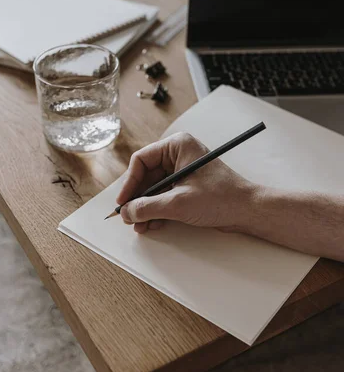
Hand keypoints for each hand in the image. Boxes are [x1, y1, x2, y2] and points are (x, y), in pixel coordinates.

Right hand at [116, 132, 256, 233]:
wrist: (248, 211)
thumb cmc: (222, 197)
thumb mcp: (178, 203)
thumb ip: (148, 207)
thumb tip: (126, 212)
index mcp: (177, 146)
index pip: (141, 161)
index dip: (129, 183)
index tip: (123, 202)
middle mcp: (179, 155)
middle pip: (146, 176)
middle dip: (137, 199)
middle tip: (129, 217)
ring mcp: (183, 172)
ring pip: (154, 189)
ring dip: (145, 208)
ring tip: (140, 225)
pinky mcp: (188, 187)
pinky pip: (164, 196)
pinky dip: (157, 210)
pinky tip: (151, 224)